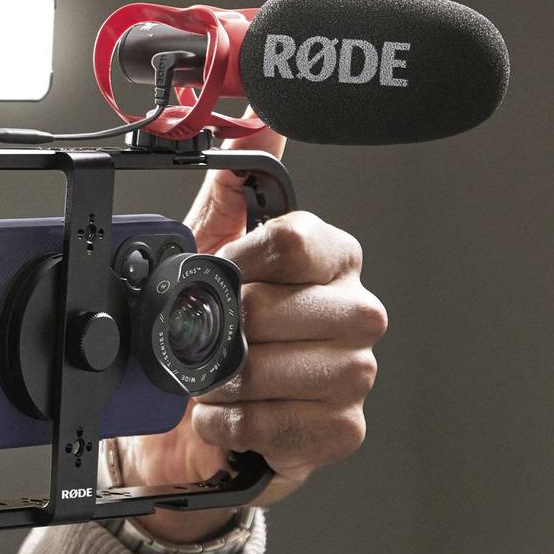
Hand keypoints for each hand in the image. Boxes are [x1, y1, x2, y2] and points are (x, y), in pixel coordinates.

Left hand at [110, 132, 385, 541]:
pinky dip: (238, 424)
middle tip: (208, 337)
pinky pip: (285, 426)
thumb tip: (256, 124)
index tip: (213, 274)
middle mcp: (354, 311)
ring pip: (287, 370)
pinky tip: (226, 416)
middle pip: (286, 310)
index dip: (239, 261)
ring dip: (229, 380)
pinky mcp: (343, 428)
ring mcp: (355, 373)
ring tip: (210, 379)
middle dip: (229, 329)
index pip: (296, 242)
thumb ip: (233, 187)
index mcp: (332, 258)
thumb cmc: (215, 328)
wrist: (198, 416)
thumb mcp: (213, 249)